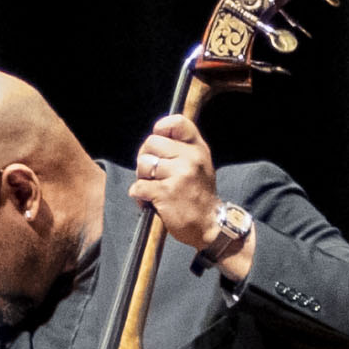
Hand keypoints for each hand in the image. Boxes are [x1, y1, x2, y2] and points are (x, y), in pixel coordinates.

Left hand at [133, 113, 224, 250]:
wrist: (210, 225)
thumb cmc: (198, 195)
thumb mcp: (200, 165)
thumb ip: (181, 149)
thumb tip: (151, 141)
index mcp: (198, 149)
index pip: (177, 123)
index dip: (161, 128)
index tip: (158, 145)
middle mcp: (190, 158)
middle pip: (151, 142)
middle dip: (146, 158)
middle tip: (152, 173)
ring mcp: (179, 175)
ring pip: (143, 164)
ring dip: (142, 178)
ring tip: (153, 188)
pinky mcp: (166, 193)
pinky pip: (138, 187)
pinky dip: (139, 196)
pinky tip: (149, 202)